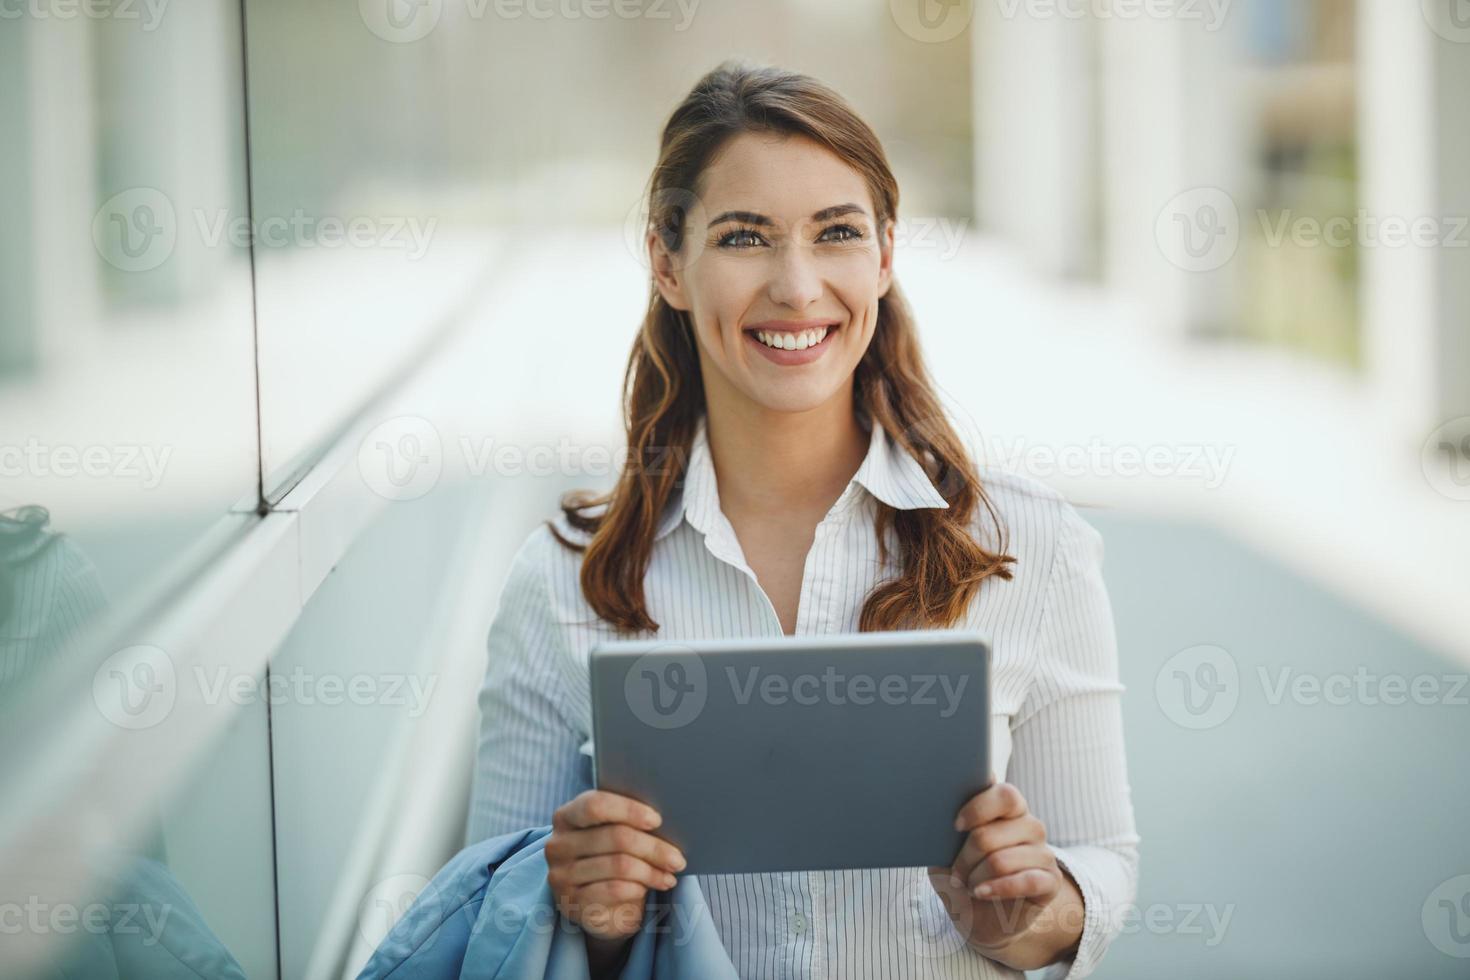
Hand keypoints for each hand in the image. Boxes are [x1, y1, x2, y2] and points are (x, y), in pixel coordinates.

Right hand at [546, 789, 686, 943]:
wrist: (597, 902)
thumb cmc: (611, 856)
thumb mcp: (614, 834)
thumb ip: (628, 820)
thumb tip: (667, 817)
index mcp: (566, 816)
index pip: (595, 805)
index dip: (629, 810)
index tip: (657, 820)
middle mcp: (558, 844)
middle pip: (615, 837)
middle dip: (653, 848)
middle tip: (677, 859)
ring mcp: (561, 876)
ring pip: (619, 866)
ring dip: (651, 871)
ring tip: (670, 874)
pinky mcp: (571, 902)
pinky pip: (613, 890)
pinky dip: (638, 888)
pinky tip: (651, 887)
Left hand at [926, 776, 1069, 956]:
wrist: (982, 920)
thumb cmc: (963, 878)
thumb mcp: (946, 853)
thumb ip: (946, 830)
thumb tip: (938, 813)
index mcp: (1007, 808)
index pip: (1004, 795)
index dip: (977, 808)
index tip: (955, 826)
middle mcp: (1029, 825)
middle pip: (990, 833)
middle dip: (964, 858)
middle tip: (956, 872)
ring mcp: (1043, 852)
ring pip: (1000, 861)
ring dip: (975, 878)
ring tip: (970, 886)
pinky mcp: (1050, 881)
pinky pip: (1025, 881)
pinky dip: (996, 889)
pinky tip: (981, 893)